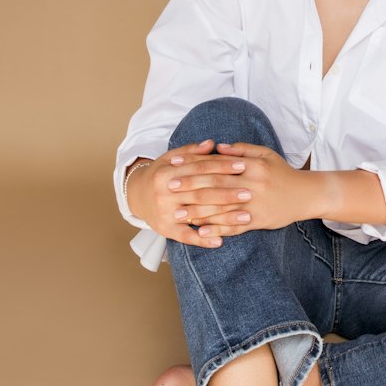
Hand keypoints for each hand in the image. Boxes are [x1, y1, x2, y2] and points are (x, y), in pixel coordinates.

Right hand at [126, 139, 251, 249]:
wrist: (136, 196)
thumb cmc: (160, 174)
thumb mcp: (170, 158)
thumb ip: (191, 151)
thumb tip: (212, 143)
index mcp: (168, 173)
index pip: (200, 168)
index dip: (222, 166)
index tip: (243, 166)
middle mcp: (165, 193)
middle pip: (201, 192)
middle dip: (227, 192)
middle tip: (250, 192)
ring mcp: (165, 213)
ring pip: (198, 214)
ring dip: (223, 217)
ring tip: (246, 215)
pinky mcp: (165, 230)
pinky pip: (186, 236)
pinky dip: (203, 240)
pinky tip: (220, 241)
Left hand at [186, 140, 314, 237]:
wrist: (306, 194)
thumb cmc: (282, 173)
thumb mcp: (266, 154)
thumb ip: (242, 150)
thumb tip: (218, 146)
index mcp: (251, 165)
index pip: (217, 164)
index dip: (195, 163)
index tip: (175, 164)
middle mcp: (251, 184)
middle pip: (215, 185)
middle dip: (190, 187)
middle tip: (169, 188)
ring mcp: (254, 204)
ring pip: (221, 208)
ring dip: (198, 212)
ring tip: (178, 213)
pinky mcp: (258, 221)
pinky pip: (234, 227)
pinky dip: (217, 230)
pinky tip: (201, 232)